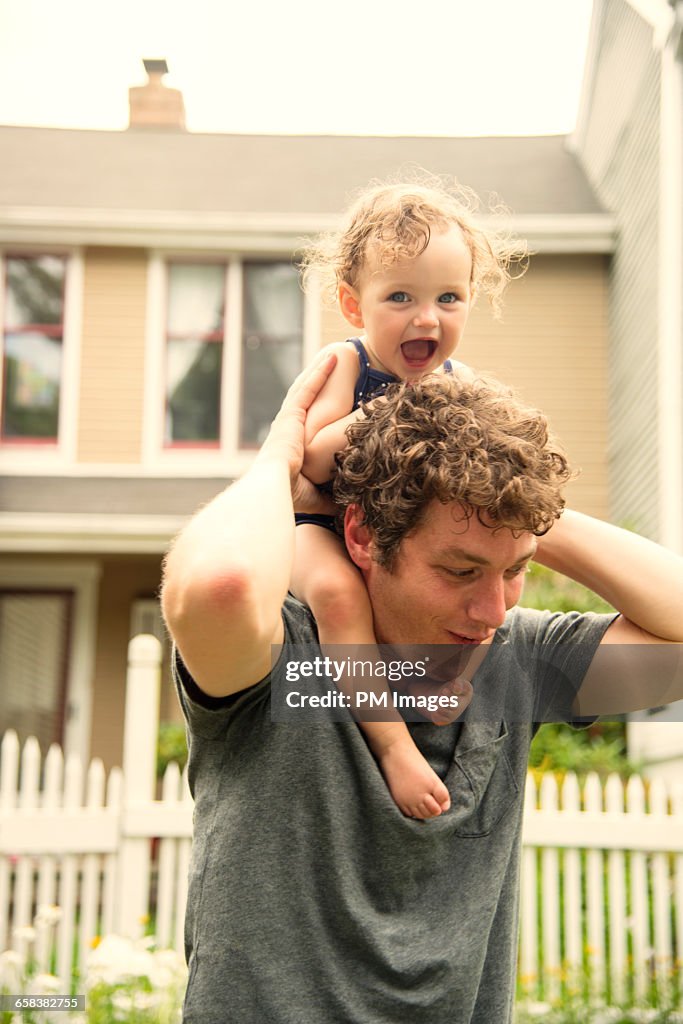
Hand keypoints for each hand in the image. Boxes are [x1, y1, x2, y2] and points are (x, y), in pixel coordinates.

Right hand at [257, 353, 337, 513]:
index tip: (328, 398)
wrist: (273, 487)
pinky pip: (308, 389)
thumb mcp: (314, 496)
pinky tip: (332, 360)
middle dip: (317, 382)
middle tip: (332, 366)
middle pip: (305, 398)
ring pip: (306, 388)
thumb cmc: (289, 496)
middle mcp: (287, 428)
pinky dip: (320, 373)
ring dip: (320, 371)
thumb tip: (346, 503)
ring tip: (335, 355)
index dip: (316, 407)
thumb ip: (329, 497)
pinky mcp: (291, 414)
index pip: (306, 421)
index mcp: (290, 445)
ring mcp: (288, 419)